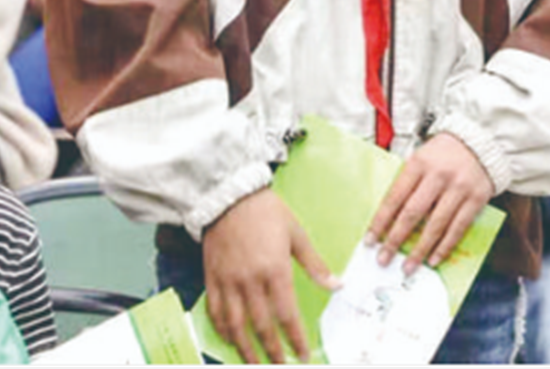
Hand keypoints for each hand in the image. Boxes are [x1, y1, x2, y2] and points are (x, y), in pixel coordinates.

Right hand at [202, 188, 336, 363]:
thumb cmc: (268, 213)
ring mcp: (228, 282)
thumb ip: (315, 264)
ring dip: (245, 348)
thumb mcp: (297, 234)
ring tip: (254, 363)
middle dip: (272, 351)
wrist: (229, 197)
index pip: (286, 314)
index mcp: (274, 270)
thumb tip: (337, 285)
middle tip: (280, 366)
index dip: (295, 338)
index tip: (302, 354)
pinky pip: (214, 312)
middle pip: (261, 326)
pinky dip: (222, 330)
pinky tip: (230, 340)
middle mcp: (250, 281)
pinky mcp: (212, 279)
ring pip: (235, 325)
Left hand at [366, 133, 495, 274]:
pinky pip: (458, 228)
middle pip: (413, 213)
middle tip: (384, 258)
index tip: (371, 240)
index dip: (381, 221)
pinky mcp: (476, 199)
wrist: (481, 142)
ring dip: (420, 249)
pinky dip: (445, 246)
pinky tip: (434, 258)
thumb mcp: (421, 158)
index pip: (395, 197)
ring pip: (436, 225)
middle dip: (395, 239)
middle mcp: (439, 175)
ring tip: (408, 266)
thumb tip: (388, 218)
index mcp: (419, 163)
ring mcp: (459, 188)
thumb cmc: (445, 153)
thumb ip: (406, 183)